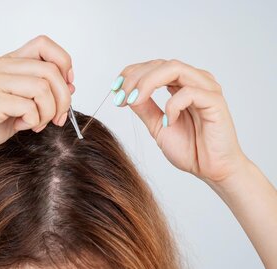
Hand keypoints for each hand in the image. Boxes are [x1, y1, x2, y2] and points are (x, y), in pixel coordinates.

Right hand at [0, 35, 74, 159]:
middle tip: (59, 118)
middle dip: (64, 98)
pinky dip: (34, 121)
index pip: (44, 44)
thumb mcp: (20, 103)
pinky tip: (22, 126)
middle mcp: (2, 66)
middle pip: (50, 70)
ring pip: (43, 88)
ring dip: (49, 112)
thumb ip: (41, 92)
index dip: (64, 62)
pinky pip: (29, 107)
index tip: (68, 84)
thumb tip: (71, 86)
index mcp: (9, 62)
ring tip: (38, 124)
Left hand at [113, 59, 246, 182]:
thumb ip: (145, 108)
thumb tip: (127, 94)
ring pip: (174, 68)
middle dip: (135, 77)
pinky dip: (172, 105)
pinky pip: (189, 92)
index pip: (154, 66)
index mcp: (181, 85)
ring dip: (148, 83)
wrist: (212, 170)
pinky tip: (168, 122)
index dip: (131, 73)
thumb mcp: (157, 126)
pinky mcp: (215, 101)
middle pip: (161, 64)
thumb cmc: (190, 148)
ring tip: (135, 101)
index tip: (115, 90)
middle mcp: (194, 81)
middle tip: (121, 96)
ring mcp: (206, 88)